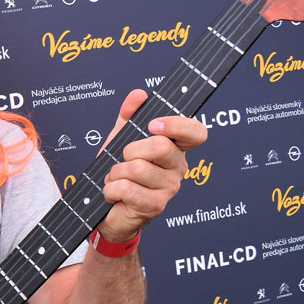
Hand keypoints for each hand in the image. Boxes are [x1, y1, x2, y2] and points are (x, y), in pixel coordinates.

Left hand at [98, 89, 207, 242]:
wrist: (108, 208)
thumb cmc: (120, 173)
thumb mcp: (120, 140)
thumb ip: (128, 116)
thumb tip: (138, 95)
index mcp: (175, 148)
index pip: (195, 132)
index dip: (176, 125)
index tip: (152, 124)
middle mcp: (178, 167)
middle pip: (160, 147)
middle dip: (129, 150)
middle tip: (122, 160)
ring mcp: (169, 188)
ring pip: (137, 168)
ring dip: (116, 172)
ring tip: (116, 178)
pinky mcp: (156, 206)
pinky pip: (127, 188)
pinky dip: (111, 188)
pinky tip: (114, 193)